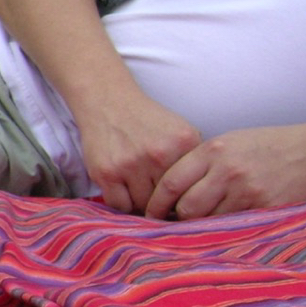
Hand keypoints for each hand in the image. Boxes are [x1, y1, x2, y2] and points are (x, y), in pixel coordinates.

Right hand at [76, 91, 201, 214]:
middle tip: (157, 197)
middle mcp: (159, 154)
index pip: (192, 188)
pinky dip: (121, 203)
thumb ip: (194, 158)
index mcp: (184, 143)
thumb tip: (199, 195)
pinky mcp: (106, 172)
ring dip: (141, 203)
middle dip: (164, 202)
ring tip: (139, 192)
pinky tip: (122, 191)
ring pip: (143, 205)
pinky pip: (118, 205)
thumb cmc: (145, 120)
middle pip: (169, 200)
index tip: (179, 198)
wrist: (107, 101)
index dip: (185, 196)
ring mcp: (131, 164)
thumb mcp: (180, 131)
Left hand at [145, 122, 305, 219]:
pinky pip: (233, 226)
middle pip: (186, 207)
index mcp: (213, 150)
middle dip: (175, 219)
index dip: (155, 203)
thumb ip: (200, 163)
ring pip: (209, 220)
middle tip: (170, 225)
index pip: (171, 182)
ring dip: (199, 227)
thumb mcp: (229, 142)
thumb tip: (170, 191)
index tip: (149, 213)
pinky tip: (221, 228)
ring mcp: (247, 191)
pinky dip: (223, 229)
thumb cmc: (266, 146)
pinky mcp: (265, 208)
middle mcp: (227, 171)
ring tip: (196, 226)